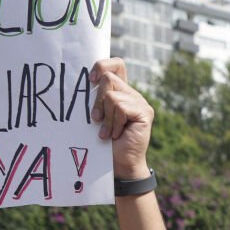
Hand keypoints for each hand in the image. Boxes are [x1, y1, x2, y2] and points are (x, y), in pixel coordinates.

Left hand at [89, 58, 152, 179]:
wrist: (119, 165)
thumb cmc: (103, 143)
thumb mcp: (96, 116)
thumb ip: (95, 99)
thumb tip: (84, 83)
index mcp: (121, 91)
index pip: (115, 64)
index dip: (102, 66)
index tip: (90, 81)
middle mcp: (132, 94)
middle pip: (108, 78)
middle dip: (96, 100)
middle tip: (96, 119)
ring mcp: (140, 103)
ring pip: (112, 94)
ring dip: (105, 116)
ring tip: (107, 132)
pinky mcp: (144, 113)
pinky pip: (120, 106)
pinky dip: (113, 122)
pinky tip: (116, 134)